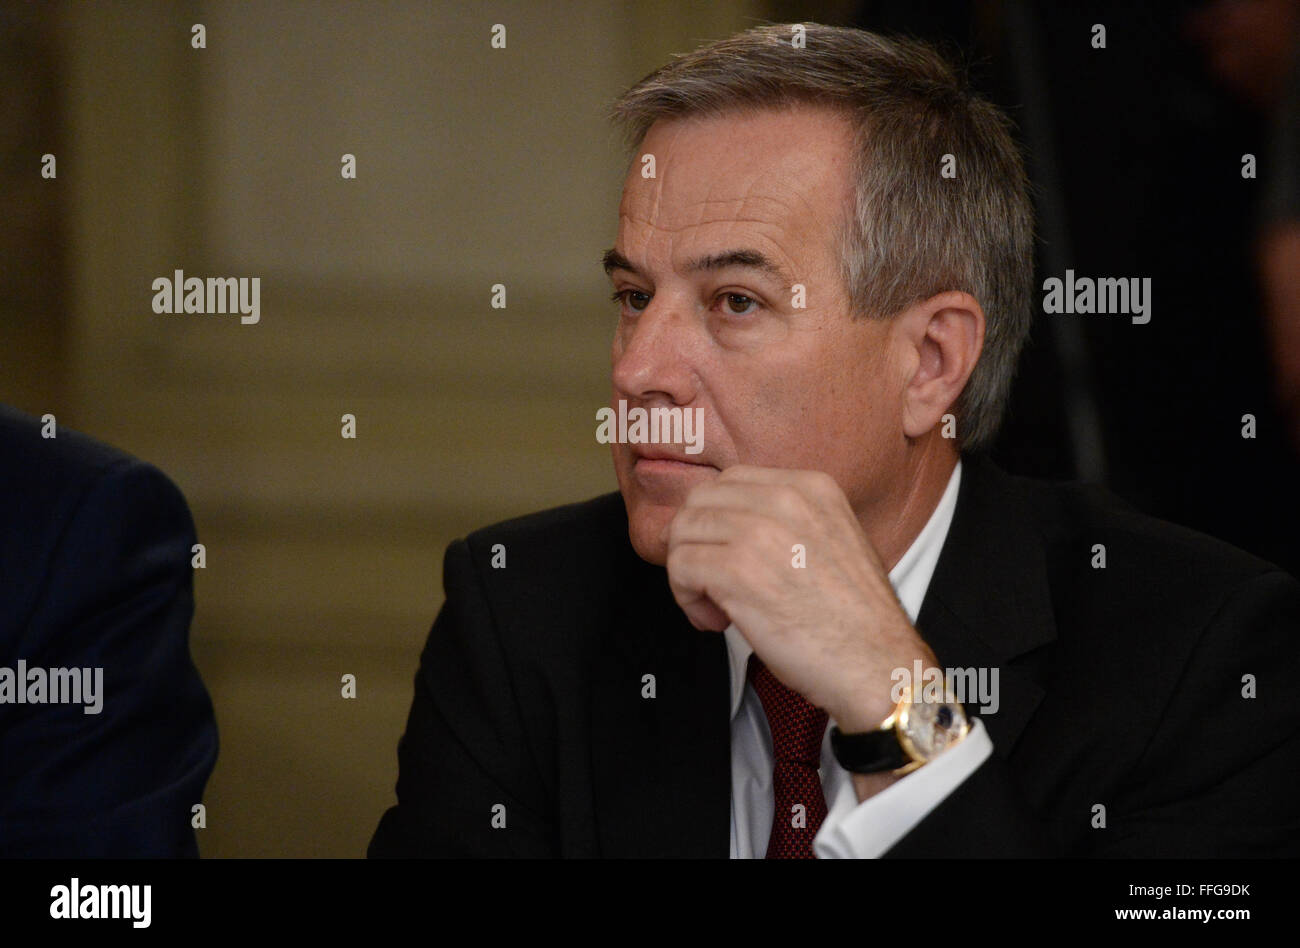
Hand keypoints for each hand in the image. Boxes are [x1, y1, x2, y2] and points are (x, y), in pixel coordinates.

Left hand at [663, 465, 938, 730]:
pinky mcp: (737, 570)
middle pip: (699, 502)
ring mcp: (759, 532)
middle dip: (694, 544)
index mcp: (811, 486)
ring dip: (688, 574)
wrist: (877, 664)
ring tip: (717, 607)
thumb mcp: (831, 540)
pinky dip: (687, 599)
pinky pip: (680, 567)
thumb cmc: (853, 619)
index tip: (724, 555)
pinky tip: (717, 621)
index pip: (729, 482)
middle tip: (711, 583)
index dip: (715, 521)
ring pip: (681, 533)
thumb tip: (725, 525)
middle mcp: (786, 499)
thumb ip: (785, 522)